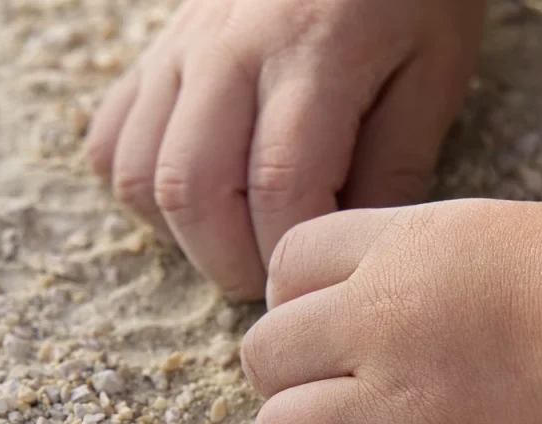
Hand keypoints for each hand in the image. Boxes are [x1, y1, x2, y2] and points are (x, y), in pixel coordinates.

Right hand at [86, 0, 485, 299]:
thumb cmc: (403, 0)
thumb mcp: (432, 73)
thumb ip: (395, 165)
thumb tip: (340, 250)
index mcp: (312, 54)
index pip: (281, 186)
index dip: (290, 255)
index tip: (313, 278)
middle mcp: (228, 53)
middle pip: (190, 189)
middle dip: (228, 262)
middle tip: (268, 276)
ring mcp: (178, 53)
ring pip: (136, 175)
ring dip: (180, 233)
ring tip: (233, 236)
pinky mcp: (150, 58)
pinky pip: (109, 145)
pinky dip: (140, 190)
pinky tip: (194, 194)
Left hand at [241, 200, 541, 423]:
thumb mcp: (488, 235)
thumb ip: (401, 261)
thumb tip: (342, 302)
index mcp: (400, 255)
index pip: (284, 269)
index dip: (294, 303)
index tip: (325, 329)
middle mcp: (384, 330)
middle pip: (263, 358)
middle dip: (292, 376)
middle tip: (339, 390)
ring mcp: (407, 416)